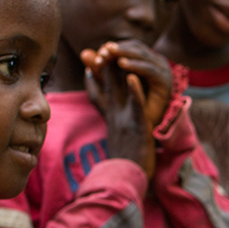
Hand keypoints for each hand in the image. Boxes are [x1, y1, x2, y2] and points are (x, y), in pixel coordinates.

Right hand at [82, 42, 172, 177]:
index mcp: (112, 117)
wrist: (127, 180)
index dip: (96, 75)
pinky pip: (135, 105)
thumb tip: (111, 126)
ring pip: (119, 90)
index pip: (101, 91)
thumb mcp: (118, 139)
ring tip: (113, 52)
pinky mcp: (136, 126)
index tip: (92, 61)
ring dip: (116, 70)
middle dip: (104, 65)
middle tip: (101, 46)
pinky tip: (133, 76)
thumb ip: (114, 128)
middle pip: (108, 84)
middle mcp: (115, 115)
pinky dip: (134, 90)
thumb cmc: (126, 161)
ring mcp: (124, 119)